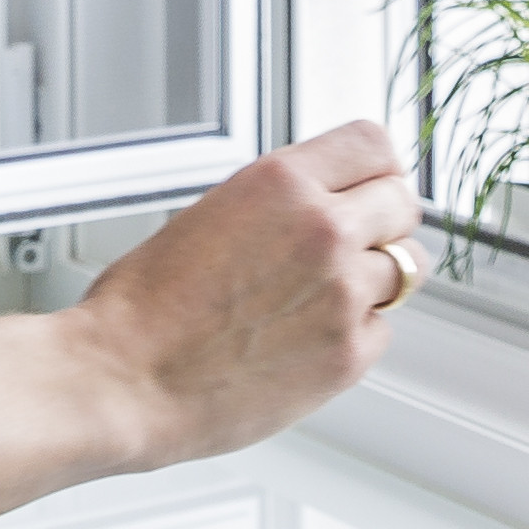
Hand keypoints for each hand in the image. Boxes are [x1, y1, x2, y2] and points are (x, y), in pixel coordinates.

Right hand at [64, 122, 416, 472]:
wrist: (124, 382)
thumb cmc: (142, 309)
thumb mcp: (207, 217)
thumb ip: (277, 204)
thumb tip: (321, 204)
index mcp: (280, 184)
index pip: (374, 146)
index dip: (374, 168)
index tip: (370, 183)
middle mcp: (323, 230)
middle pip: (403, 203)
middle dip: (384, 220)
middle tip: (357, 241)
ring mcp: (343, 294)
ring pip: (405, 269)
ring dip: (375, 278)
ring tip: (322, 296)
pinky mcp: (349, 354)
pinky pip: (382, 329)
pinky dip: (356, 332)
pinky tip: (305, 337)